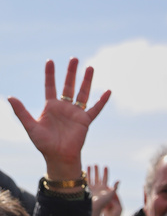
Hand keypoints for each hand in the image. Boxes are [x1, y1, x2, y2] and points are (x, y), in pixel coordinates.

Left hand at [8, 58, 110, 180]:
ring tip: (90, 68)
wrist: (58, 156)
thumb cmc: (43, 143)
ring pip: (82, 93)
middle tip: (74, 59)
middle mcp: (64, 107)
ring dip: (86, 81)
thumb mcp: (30, 126)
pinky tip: (108, 91)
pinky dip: (102, 101)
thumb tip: (10, 97)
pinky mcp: (85, 121)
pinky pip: (95, 109)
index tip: (50, 61)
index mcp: (51, 106)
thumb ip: (21, 112)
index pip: (50, 86)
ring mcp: (76, 113)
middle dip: (71, 72)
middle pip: (68, 85)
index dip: (50, 74)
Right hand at [87, 164, 120, 215]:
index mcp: (104, 188)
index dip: (105, 172)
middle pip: (98, 177)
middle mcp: (98, 187)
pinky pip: (86, 181)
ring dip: (91, 172)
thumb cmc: (104, 202)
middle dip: (97, 171)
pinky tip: (84, 171)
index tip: (105, 166)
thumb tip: (119, 180)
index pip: (105, 178)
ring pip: (92, 178)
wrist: (95, 207)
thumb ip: (115, 187)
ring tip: (90, 165)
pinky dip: (85, 176)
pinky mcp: (87, 190)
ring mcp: (93, 188)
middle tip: (96, 164)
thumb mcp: (111, 194)